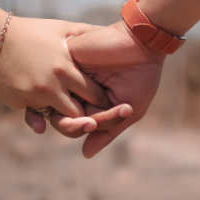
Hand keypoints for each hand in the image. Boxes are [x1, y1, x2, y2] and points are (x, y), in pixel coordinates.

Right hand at [0, 17, 110, 131]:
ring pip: (58, 120)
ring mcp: (32, 97)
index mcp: (65, 69)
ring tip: (71, 114)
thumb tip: (114, 31)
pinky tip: (46, 110)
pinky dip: (42, 115)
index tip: (106, 101)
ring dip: (65, 118)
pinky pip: (36, 117)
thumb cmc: (34, 32)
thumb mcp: (64, 29)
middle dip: (87, 116)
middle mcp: (50, 86)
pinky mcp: (18, 103)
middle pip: (78, 114)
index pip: (94, 95)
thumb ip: (88, 33)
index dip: (101, 100)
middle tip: (94, 116)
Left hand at [26, 21, 164, 157]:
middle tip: (92, 124)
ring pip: (55, 103)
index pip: (73, 124)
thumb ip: (106, 131)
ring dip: (72, 116)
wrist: (144, 44)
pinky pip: (56, 83)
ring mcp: (69, 75)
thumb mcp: (128, 110)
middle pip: (59, 117)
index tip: (95, 126)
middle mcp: (75, 89)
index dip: (79, 130)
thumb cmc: (141, 77)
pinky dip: (69, 94)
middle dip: (74, 127)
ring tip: (91, 116)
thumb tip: (85, 154)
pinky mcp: (66, 59)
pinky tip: (83, 96)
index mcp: (89, 101)